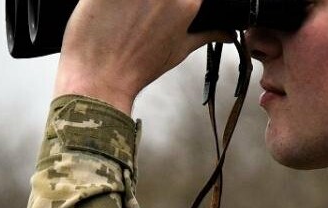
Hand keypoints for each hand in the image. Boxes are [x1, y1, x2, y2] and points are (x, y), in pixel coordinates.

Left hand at [53, 0, 232, 114]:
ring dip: (132, 0)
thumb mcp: (178, 51)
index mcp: (186, 3)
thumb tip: (227, 33)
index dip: (172, 2)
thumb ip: (206, 35)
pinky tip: (108, 11)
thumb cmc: (136, 69)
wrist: (100, 80)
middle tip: (140, 13)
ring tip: (123, 13)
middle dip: (149, 2)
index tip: (160, 9)